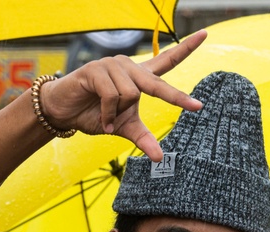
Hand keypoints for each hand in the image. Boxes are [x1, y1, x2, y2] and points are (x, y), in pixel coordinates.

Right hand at [37, 31, 206, 160]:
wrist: (64, 113)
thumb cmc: (94, 115)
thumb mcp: (123, 128)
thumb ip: (143, 138)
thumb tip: (159, 157)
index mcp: (139, 77)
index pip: (166, 60)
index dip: (186, 48)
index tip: (205, 34)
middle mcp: (128, 67)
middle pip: (157, 83)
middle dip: (175, 98)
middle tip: (197, 108)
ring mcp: (112, 66)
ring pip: (131, 94)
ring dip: (118, 114)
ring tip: (107, 119)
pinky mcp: (96, 70)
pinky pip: (112, 95)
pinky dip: (108, 113)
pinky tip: (102, 119)